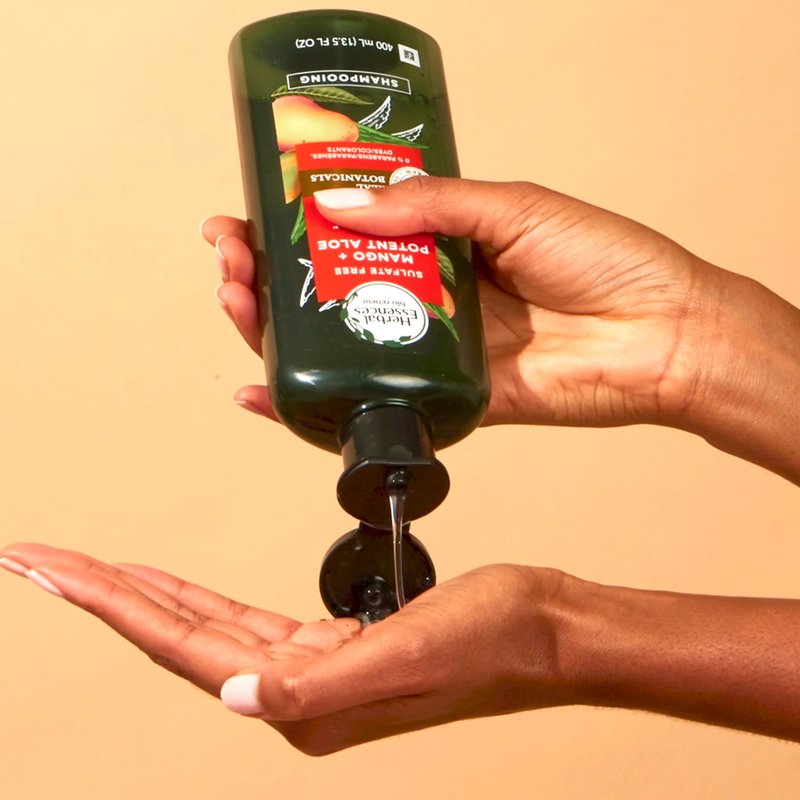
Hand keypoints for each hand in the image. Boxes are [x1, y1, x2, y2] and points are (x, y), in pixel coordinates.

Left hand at [0, 543, 566, 754]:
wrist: (540, 627)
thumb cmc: (490, 639)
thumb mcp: (409, 654)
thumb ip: (317, 685)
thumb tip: (235, 696)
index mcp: (302, 699)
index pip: (182, 645)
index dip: (110, 603)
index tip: (51, 569)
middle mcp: (296, 690)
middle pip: (176, 635)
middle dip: (105, 595)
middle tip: (43, 561)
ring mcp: (311, 665)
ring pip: (202, 625)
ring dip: (144, 596)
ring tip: (91, 570)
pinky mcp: (332, 640)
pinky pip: (241, 617)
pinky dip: (198, 597)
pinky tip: (175, 586)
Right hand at [204, 179, 703, 428]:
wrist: (660, 335)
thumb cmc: (606, 261)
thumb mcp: (512, 206)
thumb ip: (429, 206)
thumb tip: (343, 203)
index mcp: (442, 245)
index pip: (348, 232)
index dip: (294, 223)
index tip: (250, 210)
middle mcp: (428, 299)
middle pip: (326, 291)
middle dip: (267, 274)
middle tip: (233, 258)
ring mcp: (430, 352)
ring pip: (335, 345)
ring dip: (273, 329)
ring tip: (237, 301)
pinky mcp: (441, 402)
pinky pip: (365, 404)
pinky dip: (309, 403)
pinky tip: (264, 390)